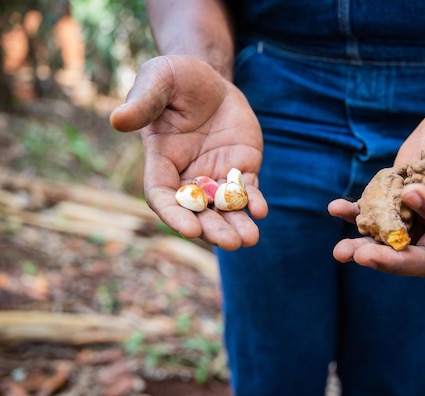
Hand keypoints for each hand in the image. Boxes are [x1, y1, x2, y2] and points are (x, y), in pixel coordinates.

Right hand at [110, 55, 266, 249]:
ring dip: (236, 224)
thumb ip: (143, 102)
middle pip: (198, 211)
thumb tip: (117, 120)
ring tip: (249, 239)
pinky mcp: (240, 168)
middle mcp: (188, 175)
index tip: (190, 229)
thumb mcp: (158, 80)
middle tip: (230, 242)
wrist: (210, 79)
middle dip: (213, 228)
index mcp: (161, 161)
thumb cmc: (176, 78)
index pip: (163, 196)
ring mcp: (215, 174)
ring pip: (224, 207)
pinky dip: (253, 202)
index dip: (175, 214)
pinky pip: (247, 190)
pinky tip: (261, 211)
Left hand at [328, 92, 424, 275]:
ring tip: (340, 251)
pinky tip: (335, 207)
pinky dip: (355, 214)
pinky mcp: (398, 199)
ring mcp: (419, 214)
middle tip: (363, 255)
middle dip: (392, 259)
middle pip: (421, 255)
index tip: (411, 191)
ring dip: (366, 247)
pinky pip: (376, 214)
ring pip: (393, 243)